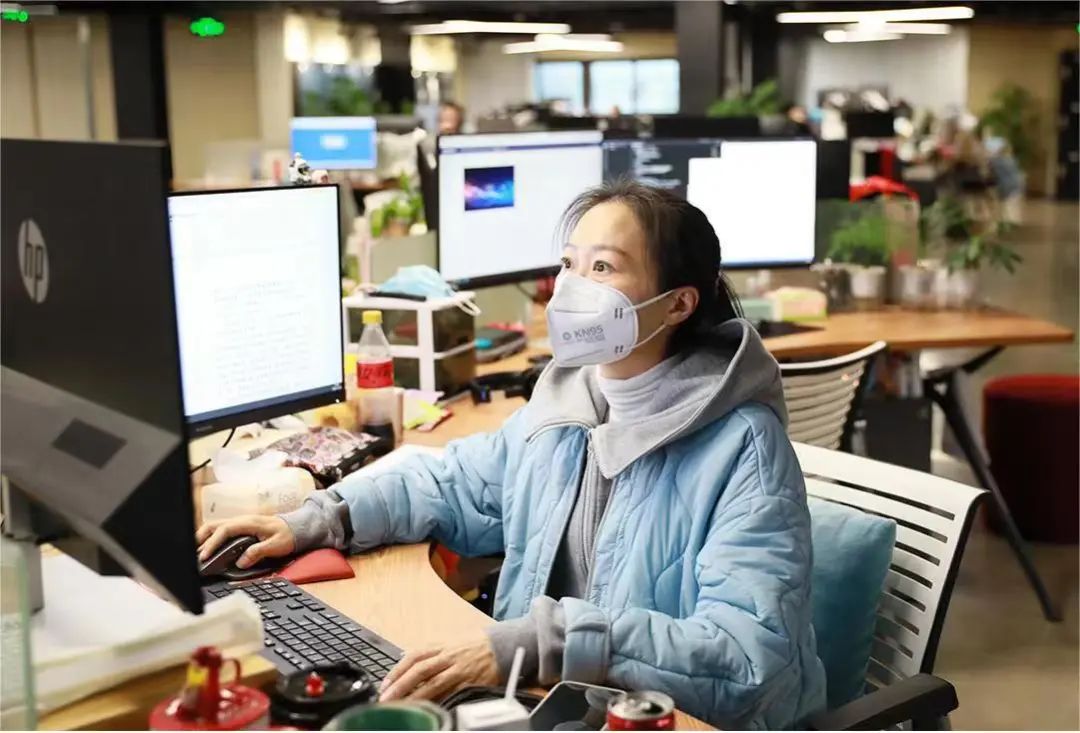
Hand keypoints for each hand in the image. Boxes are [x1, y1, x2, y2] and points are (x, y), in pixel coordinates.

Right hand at [196, 515, 294, 568]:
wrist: (297, 527)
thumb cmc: (288, 535)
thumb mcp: (276, 545)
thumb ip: (258, 552)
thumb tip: (241, 562)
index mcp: (249, 523)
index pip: (224, 530)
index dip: (212, 543)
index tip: (205, 556)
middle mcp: (242, 521)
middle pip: (214, 525)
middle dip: (200, 538)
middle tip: (193, 555)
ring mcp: (240, 523)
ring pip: (215, 527)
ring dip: (203, 538)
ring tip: (196, 553)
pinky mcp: (240, 528)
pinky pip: (221, 531)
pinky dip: (211, 538)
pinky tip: (207, 549)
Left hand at [379, 638, 499, 702]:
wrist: (502, 647)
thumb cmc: (474, 646)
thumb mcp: (451, 643)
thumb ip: (431, 653)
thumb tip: (407, 661)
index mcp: (441, 646)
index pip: (414, 656)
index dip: (397, 670)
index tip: (385, 684)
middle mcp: (448, 657)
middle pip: (420, 670)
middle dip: (401, 685)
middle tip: (386, 699)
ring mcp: (459, 671)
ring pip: (434, 684)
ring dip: (415, 697)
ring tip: (401, 708)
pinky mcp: (470, 683)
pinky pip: (452, 694)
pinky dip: (439, 702)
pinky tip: (429, 710)